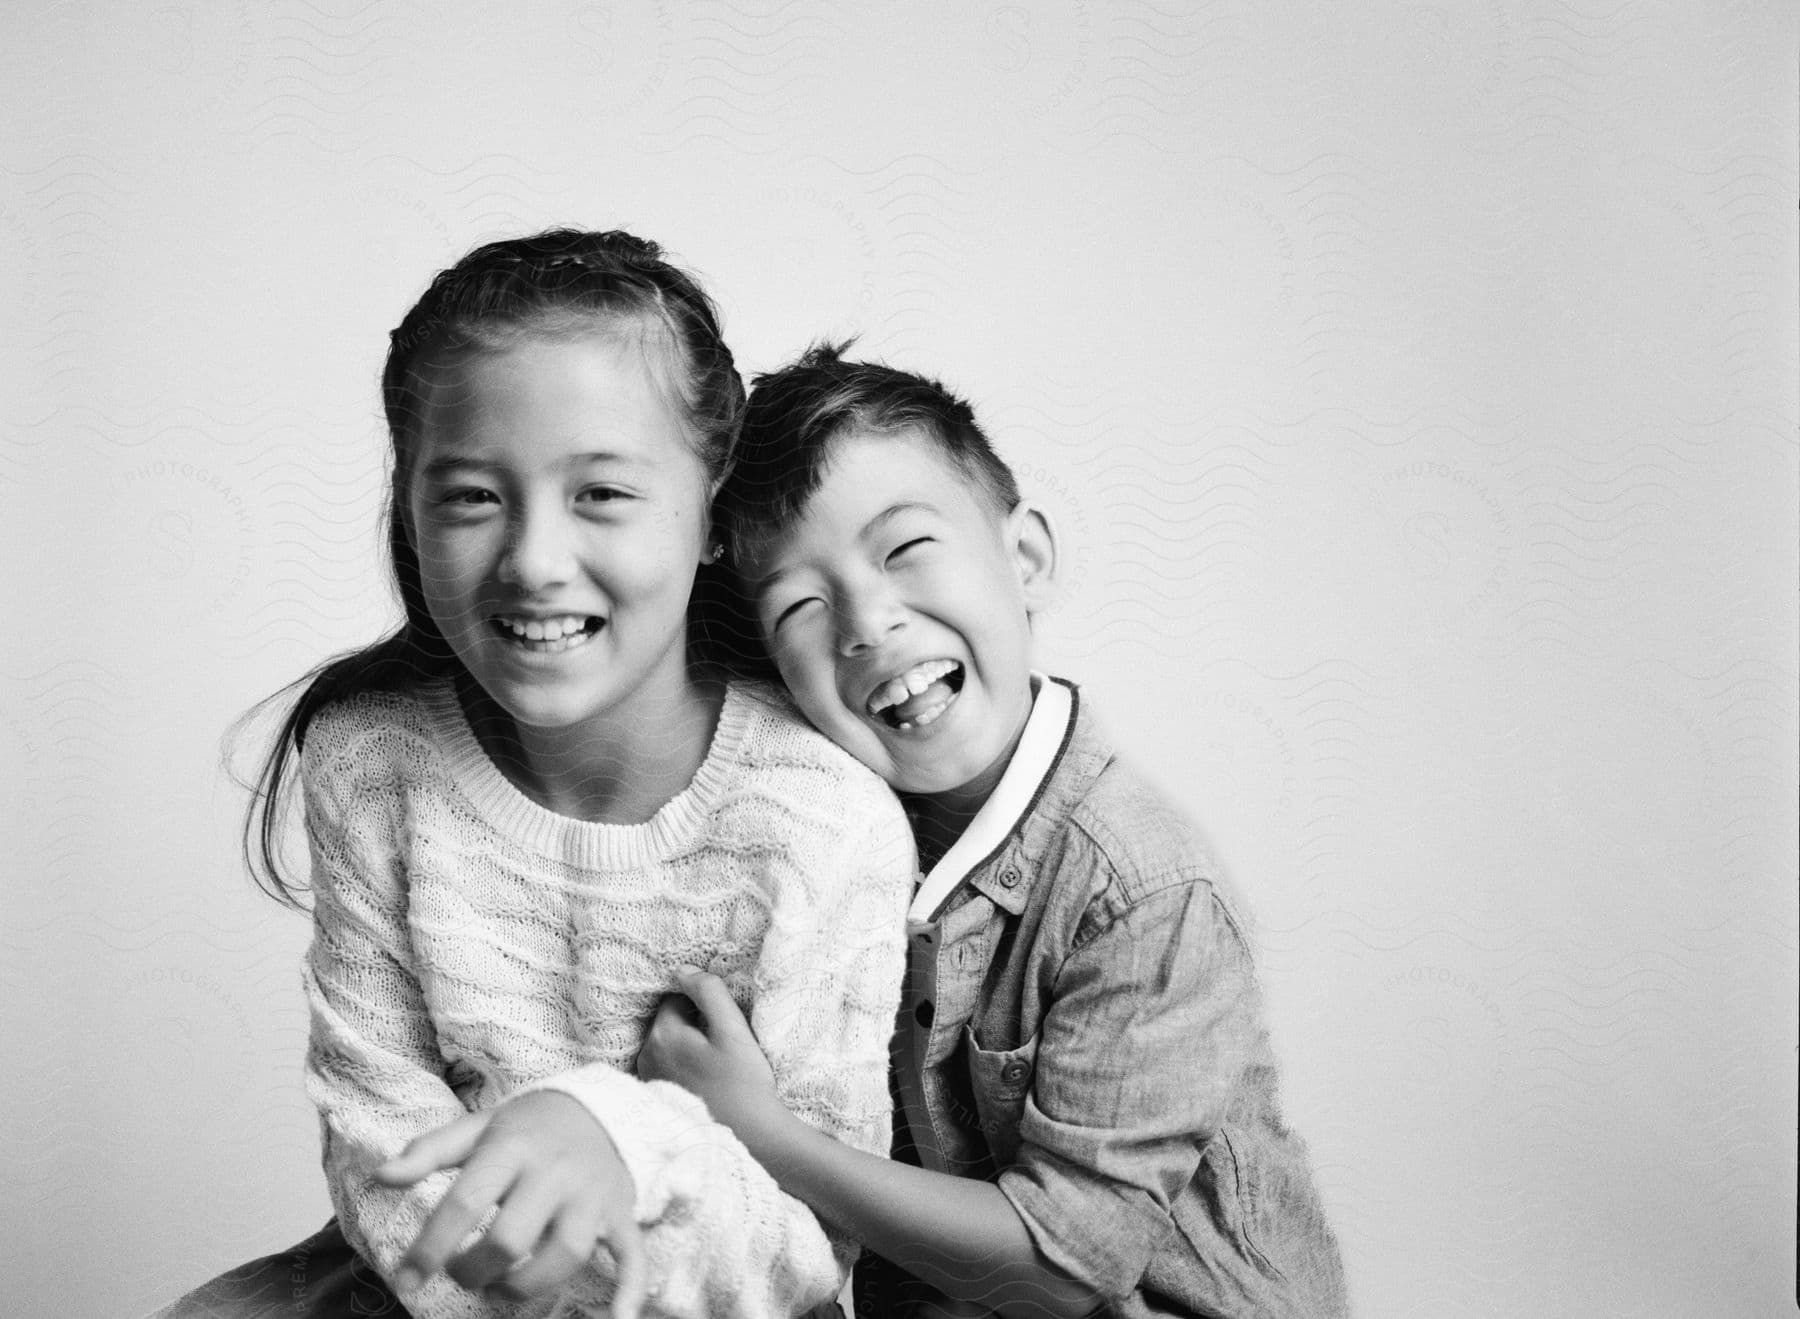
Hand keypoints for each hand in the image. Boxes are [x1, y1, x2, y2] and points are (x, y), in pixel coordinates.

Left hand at [374, 1089, 648, 1314]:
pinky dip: (630, 1289)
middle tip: (459, 1273)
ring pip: (566, 1254)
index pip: (466, 1201)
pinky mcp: (620, 1213)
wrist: (597, 1108)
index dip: (431, 1246)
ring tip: (499, 1288)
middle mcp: (555, 1172)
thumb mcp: (476, 1129)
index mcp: (513, 1148)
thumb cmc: (525, 1128)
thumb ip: (428, 1152)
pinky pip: (632, 1254)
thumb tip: (381, 1175)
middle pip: (512, 1237)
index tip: (406, 1279)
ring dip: (526, 1286)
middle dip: (475, 1270)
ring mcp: (591, 1196)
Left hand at [639, 966, 782, 1139]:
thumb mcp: (733, 1030)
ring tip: (714, 1062)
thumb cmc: (744, 1083)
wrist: (750, 1137)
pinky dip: (681, 1066)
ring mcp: (648, 1081)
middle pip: (668, 1021)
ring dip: (686, 1045)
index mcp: (662, 1035)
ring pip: (667, 1044)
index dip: (702, 1004)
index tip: (723, 1021)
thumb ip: (709, 992)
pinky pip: (666, 1066)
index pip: (676, 998)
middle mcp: (646, 1057)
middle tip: (722, 1042)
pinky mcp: (657, 1099)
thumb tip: (683, 970)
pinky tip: (704, 1079)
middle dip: (691, 1023)